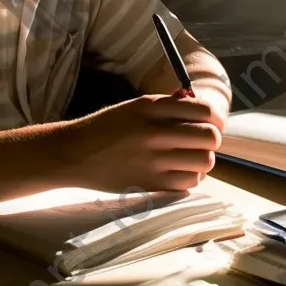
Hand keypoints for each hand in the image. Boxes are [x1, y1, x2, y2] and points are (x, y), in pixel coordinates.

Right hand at [52, 90, 221, 191]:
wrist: (74, 154)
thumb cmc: (106, 128)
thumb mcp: (134, 107)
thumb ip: (167, 104)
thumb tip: (197, 101)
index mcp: (151, 107)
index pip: (203, 109)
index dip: (211, 117)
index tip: (207, 122)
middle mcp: (155, 132)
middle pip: (210, 137)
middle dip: (210, 139)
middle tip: (200, 142)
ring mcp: (153, 160)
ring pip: (204, 162)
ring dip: (201, 161)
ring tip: (188, 159)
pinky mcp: (150, 184)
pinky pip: (189, 183)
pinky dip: (189, 178)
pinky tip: (178, 172)